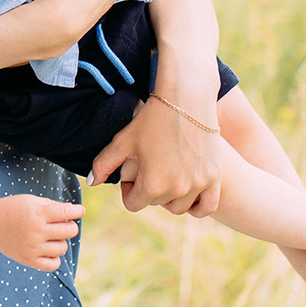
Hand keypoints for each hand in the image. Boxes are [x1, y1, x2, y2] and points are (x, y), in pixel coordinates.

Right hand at [0, 193, 84, 269]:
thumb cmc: (12, 209)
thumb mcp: (31, 201)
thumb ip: (51, 205)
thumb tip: (72, 212)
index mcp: (38, 214)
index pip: (66, 213)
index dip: (77, 211)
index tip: (80, 210)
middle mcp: (37, 231)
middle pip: (69, 232)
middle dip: (70, 226)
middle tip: (64, 224)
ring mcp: (33, 247)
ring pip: (62, 248)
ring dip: (60, 241)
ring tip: (51, 237)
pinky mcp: (28, 259)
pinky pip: (53, 264)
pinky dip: (55, 258)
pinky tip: (49, 250)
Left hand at [89, 74, 224, 215]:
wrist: (186, 99)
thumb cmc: (150, 119)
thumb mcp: (123, 140)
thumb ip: (103, 164)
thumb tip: (91, 184)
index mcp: (152, 184)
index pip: (133, 204)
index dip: (128, 190)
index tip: (131, 174)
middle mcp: (177, 189)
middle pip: (156, 204)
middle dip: (148, 190)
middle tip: (149, 169)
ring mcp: (199, 184)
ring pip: (179, 207)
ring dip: (170, 197)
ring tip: (166, 177)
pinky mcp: (214, 177)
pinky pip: (207, 206)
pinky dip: (197, 205)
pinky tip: (189, 193)